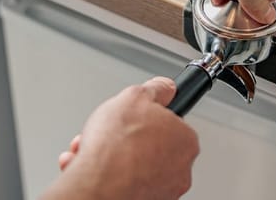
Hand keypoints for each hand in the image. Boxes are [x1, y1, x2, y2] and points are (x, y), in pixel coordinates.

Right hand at [42, 77, 198, 199]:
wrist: (99, 186)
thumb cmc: (118, 148)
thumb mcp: (135, 96)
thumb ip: (155, 89)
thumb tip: (165, 87)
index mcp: (185, 141)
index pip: (169, 122)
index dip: (143, 116)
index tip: (133, 116)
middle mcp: (179, 168)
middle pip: (148, 145)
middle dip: (122, 137)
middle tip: (107, 133)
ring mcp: (162, 188)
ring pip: (132, 164)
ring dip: (110, 154)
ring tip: (92, 150)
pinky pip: (122, 181)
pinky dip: (105, 173)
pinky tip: (90, 166)